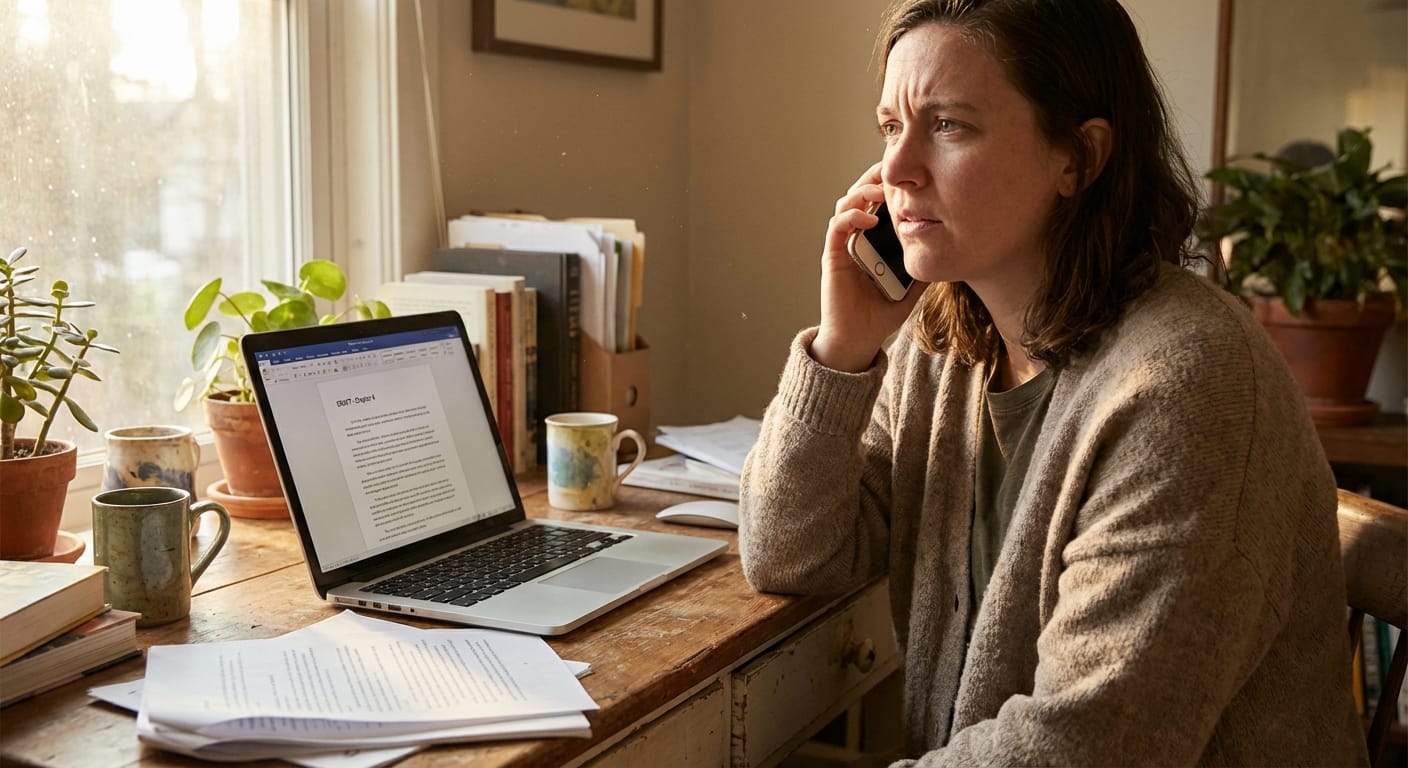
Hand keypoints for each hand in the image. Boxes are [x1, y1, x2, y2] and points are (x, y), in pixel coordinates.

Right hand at [811, 163, 924, 372]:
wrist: (858, 338)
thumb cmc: (881, 313)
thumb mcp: (913, 285)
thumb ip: (925, 265)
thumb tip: (950, 249)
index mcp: (874, 238)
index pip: (878, 200)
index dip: (889, 182)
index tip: (909, 172)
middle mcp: (856, 236)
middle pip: (860, 193)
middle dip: (874, 177)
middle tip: (893, 168)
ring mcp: (843, 244)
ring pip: (846, 203)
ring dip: (863, 192)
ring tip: (883, 191)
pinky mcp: (833, 255)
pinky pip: (837, 227)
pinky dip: (851, 217)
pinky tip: (869, 219)